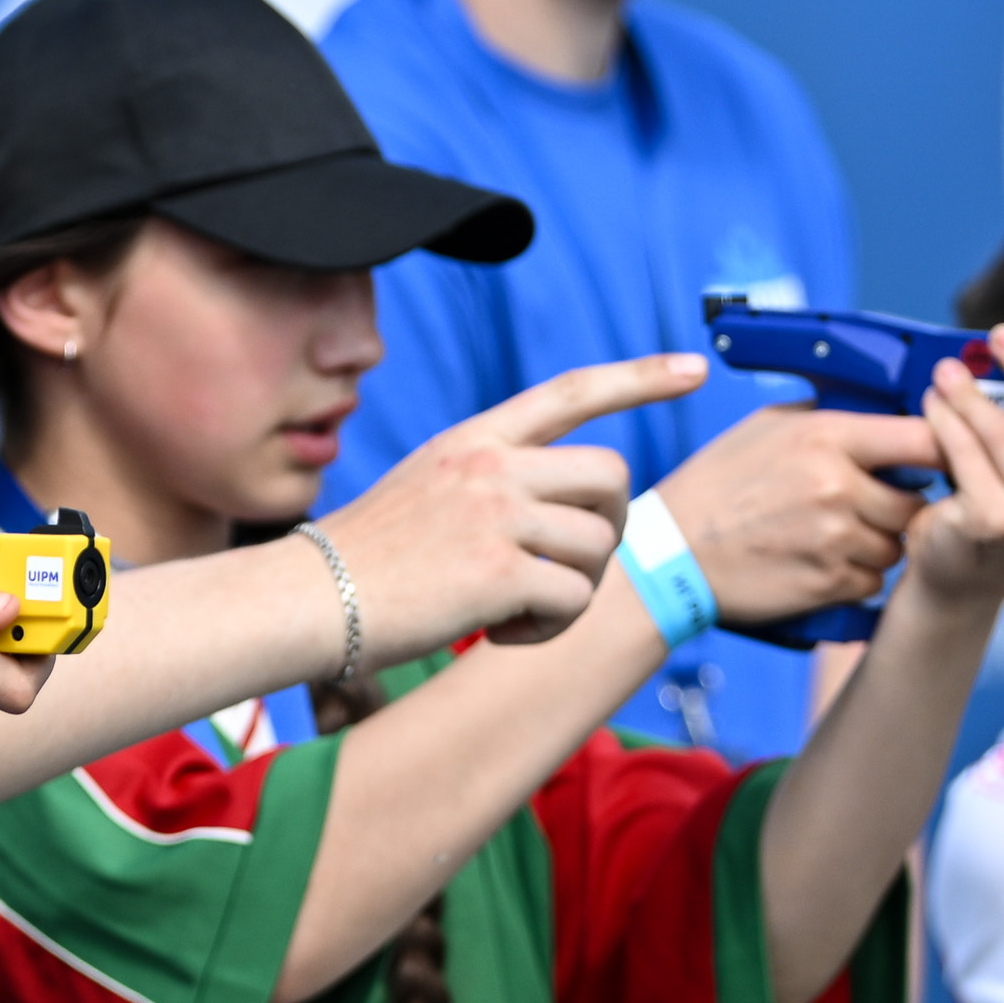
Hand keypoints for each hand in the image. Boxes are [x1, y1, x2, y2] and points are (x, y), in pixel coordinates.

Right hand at [321, 354, 696, 656]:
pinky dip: (549, 629)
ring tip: (521, 607)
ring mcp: (496, 515)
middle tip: (572, 564)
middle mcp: (492, 465)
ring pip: (599, 545)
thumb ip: (490, 479)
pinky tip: (502, 632)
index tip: (696, 370)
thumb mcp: (427, 486)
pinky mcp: (498, 572)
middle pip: (612, 475)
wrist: (307, 597)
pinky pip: (573, 601)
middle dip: (611, 526)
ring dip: (574, 588)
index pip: (572, 391)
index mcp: (476, 439)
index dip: (640, 379)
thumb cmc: (365, 558)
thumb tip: (560, 509)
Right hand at [656, 400, 935, 629]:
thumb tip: (883, 411)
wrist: (670, 552)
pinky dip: (856, 577)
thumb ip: (829, 417)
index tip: (941, 457)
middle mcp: (837, 486)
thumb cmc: (716, 484)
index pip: (922, 438)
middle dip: (901, 507)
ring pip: (896, 546)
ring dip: (877, 544)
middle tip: (869, 507)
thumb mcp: (766, 426)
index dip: (942, 448)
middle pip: (916, 502)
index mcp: (827, 436)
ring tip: (833, 536)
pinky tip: (820, 563)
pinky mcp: (828, 584)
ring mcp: (835, 539)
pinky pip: (872, 582)